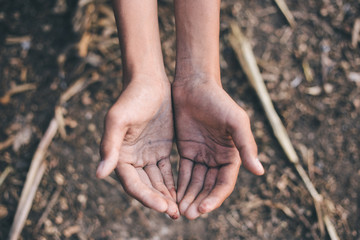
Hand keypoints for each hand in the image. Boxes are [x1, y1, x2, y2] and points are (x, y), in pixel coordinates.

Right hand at [97, 77, 178, 218]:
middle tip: (174, 213)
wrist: (150, 81)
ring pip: (157, 182)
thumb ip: (109, 146)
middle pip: (145, 186)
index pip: (131, 183)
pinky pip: (167, 171)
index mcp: (118, 155)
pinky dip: (173, 183)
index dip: (146, 197)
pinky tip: (182, 193)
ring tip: (179, 209)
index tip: (163, 206)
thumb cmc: (132, 97)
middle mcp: (131, 159)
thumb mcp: (118, 119)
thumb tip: (99, 174)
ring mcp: (147, 155)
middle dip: (158, 200)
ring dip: (166, 196)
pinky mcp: (161, 150)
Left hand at [172, 79, 263, 218]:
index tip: (203, 209)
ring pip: (196, 182)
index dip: (215, 197)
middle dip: (200, 201)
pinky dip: (180, 184)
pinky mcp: (187, 151)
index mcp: (233, 154)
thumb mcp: (235, 122)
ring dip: (189, 196)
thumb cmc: (218, 101)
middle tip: (188, 214)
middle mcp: (218, 158)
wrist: (194, 85)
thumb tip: (260, 171)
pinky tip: (173, 196)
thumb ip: (246, 146)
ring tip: (179, 210)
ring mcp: (202, 155)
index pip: (225, 182)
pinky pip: (184, 172)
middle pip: (209, 186)